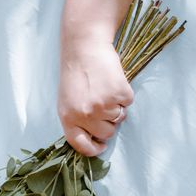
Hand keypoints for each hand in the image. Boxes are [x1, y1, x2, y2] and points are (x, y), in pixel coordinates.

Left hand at [58, 33, 133, 155]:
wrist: (84, 47)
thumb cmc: (76, 74)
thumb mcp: (68, 100)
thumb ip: (77, 120)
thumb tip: (95, 140)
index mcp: (68, 118)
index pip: (81, 145)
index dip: (93, 149)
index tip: (101, 146)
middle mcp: (84, 115)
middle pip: (106, 133)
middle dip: (109, 122)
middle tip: (102, 102)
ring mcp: (102, 105)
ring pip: (119, 119)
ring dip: (117, 106)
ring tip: (105, 88)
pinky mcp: (118, 94)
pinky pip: (128, 103)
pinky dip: (124, 93)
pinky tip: (112, 81)